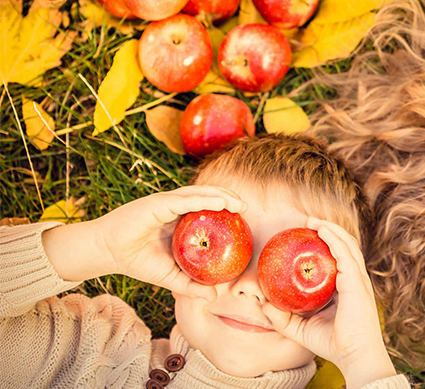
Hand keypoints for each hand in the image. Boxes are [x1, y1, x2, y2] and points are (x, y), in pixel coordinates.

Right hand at [43, 185, 246, 300]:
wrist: (109, 253)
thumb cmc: (138, 262)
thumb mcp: (171, 278)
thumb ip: (191, 285)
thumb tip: (214, 297)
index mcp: (180, 221)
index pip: (208, 211)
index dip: (226, 210)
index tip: (244, 218)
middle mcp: (176, 209)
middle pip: (207, 198)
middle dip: (228, 199)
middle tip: (246, 208)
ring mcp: (168, 203)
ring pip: (200, 194)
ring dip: (221, 195)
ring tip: (238, 202)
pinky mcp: (159, 203)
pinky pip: (185, 199)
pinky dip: (204, 199)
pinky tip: (220, 201)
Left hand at [262, 218, 395, 388]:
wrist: (355, 356)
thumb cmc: (334, 344)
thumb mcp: (301, 329)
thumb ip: (283, 318)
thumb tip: (263, 304)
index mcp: (346, 287)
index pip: (339, 258)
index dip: (326, 243)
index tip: (306, 234)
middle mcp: (354, 280)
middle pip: (345, 245)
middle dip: (328, 229)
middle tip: (307, 222)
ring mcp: (358, 279)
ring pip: (347, 244)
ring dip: (331, 228)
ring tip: (312, 220)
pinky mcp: (357, 283)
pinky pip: (345, 254)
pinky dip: (334, 239)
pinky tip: (322, 230)